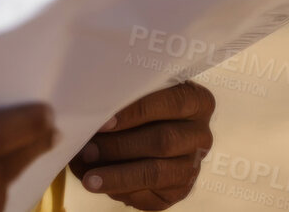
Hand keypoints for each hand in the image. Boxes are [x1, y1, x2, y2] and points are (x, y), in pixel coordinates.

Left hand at [67, 81, 214, 208]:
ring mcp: (193, 165)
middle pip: (163, 141)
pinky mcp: (181, 190)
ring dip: (118, 175)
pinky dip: (122, 191)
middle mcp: (200, 134)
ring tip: (90, 177)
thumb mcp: (136, 92)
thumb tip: (91, 111)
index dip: (136, 112)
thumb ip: (123, 98)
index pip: (172, 103)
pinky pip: (152, 197)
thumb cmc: (137, 105)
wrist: (145, 131)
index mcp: (196, 101)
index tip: (105, 122)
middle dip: (120, 147)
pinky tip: (102, 185)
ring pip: (156, 173)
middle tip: (88, 150)